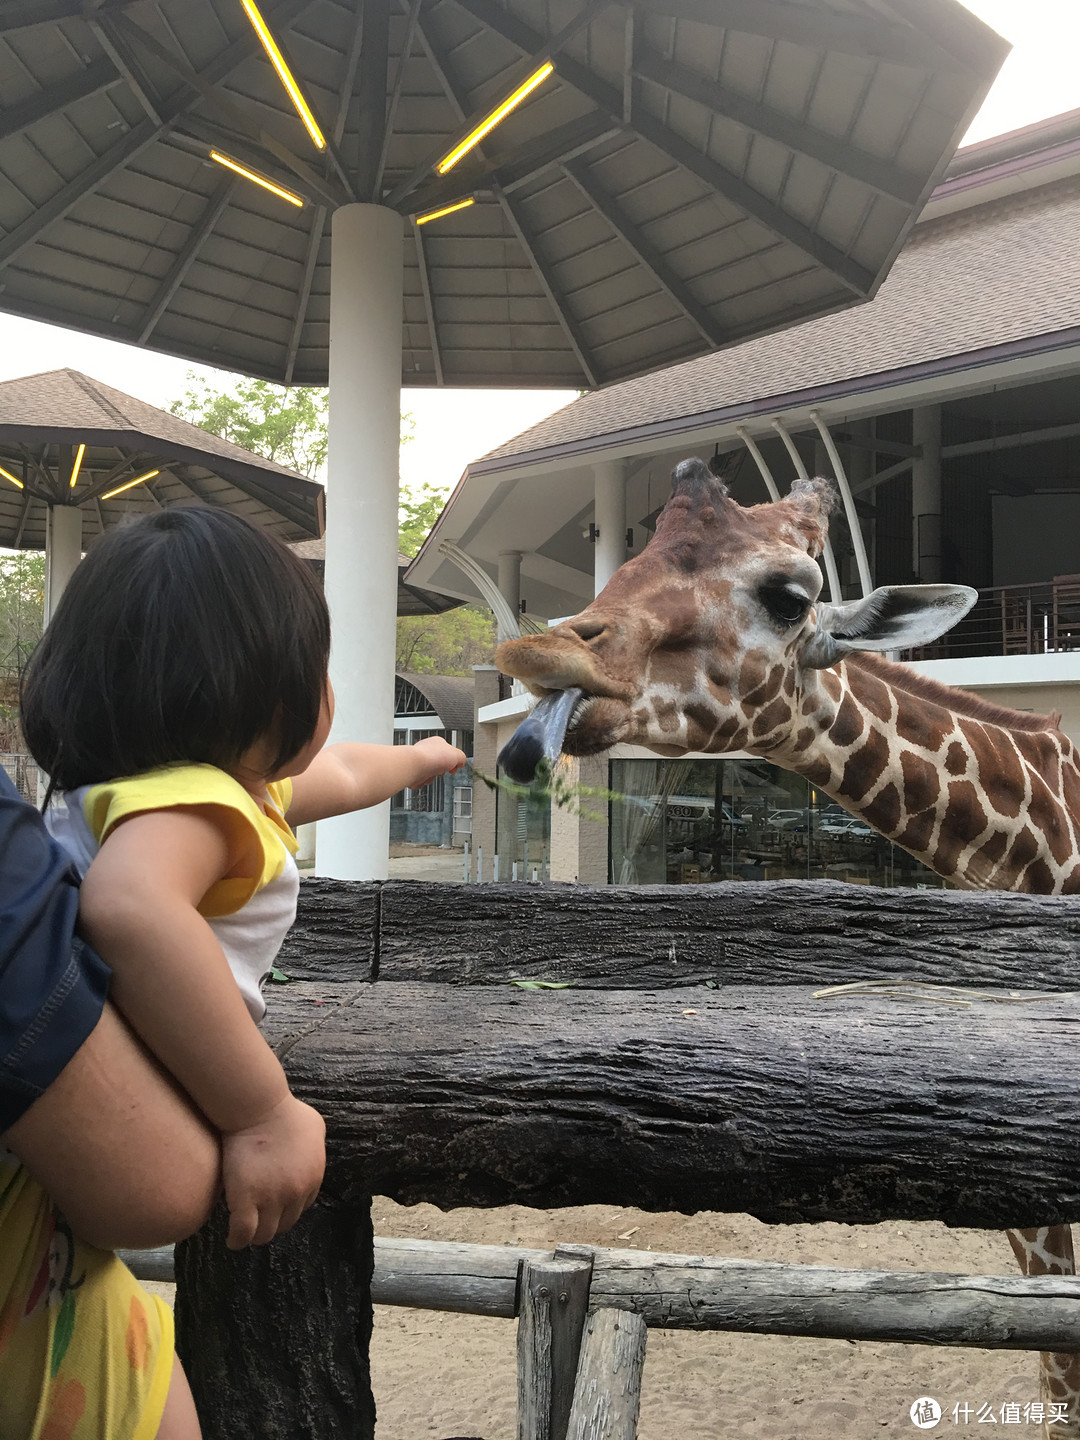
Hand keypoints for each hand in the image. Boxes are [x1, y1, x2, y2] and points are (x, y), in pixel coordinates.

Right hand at [220, 1093, 325, 1247]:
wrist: (259, 1108)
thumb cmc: (284, 1111)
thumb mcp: (314, 1126)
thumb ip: (315, 1143)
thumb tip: (310, 1148)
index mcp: (313, 1177)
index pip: (302, 1206)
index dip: (287, 1208)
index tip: (275, 1206)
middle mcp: (296, 1193)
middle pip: (285, 1223)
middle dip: (272, 1223)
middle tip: (258, 1219)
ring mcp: (271, 1199)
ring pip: (265, 1234)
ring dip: (255, 1235)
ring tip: (245, 1231)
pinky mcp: (246, 1200)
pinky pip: (242, 1233)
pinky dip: (237, 1240)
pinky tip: (232, 1240)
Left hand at [410, 736, 466, 785]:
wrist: (415, 766)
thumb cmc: (432, 757)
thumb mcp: (458, 755)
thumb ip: (462, 758)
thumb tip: (460, 763)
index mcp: (437, 743)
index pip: (449, 753)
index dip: (453, 761)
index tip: (455, 766)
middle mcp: (427, 751)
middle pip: (440, 766)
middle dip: (442, 771)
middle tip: (441, 769)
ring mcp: (419, 761)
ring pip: (431, 775)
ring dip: (432, 777)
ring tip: (430, 773)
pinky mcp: (412, 771)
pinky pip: (422, 780)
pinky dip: (423, 781)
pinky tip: (423, 776)